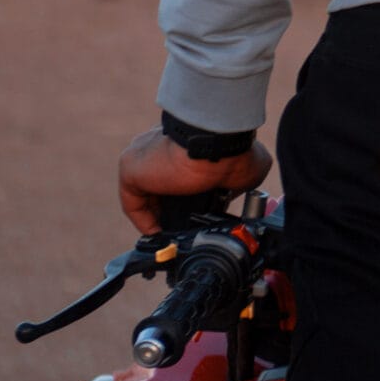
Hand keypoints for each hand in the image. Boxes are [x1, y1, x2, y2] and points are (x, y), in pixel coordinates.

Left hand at [118, 128, 272, 234]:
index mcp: (189, 143)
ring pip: (146, 192)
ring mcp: (144, 155)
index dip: (187, 197)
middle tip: (182, 230)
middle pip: (160, 184)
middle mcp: (163, 146)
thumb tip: (233, 196)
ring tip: (171, 237)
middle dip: (170, 209)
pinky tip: (159, 234)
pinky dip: (144, 221)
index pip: (180, 172)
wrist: (218, 144)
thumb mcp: (249, 168)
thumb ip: (239, 183)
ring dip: (157, 216)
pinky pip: (132, 202)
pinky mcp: (130, 168)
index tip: (196, 216)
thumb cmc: (236, 149)